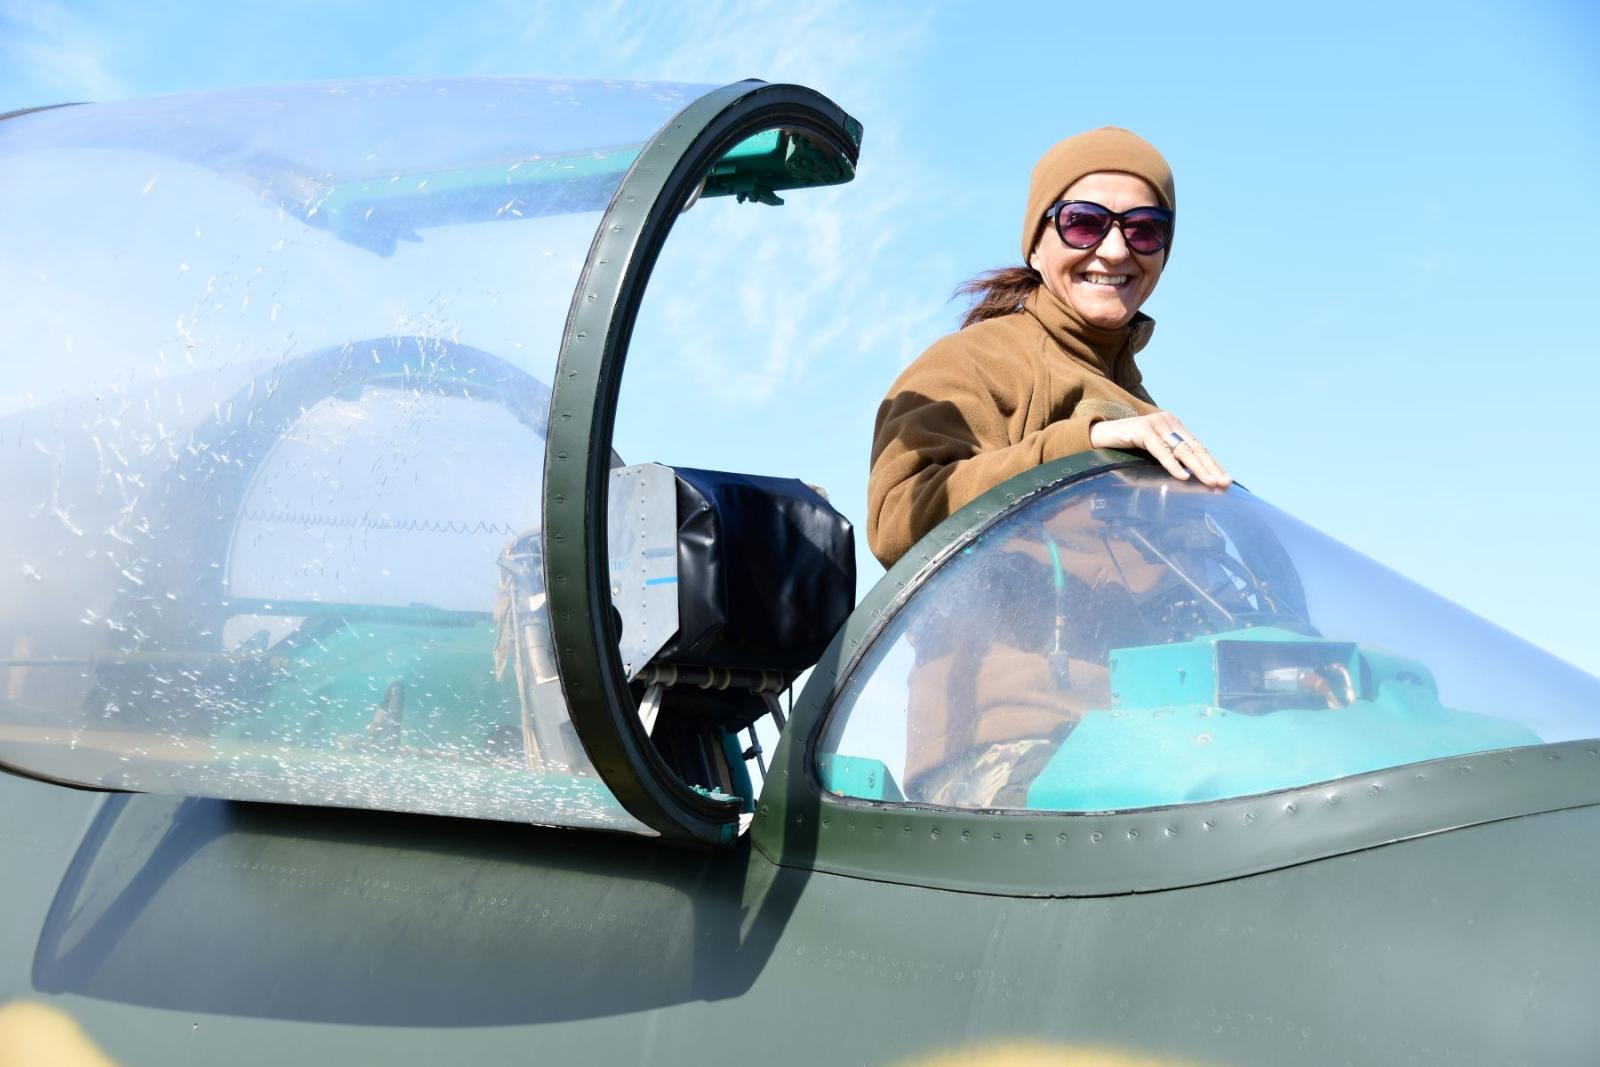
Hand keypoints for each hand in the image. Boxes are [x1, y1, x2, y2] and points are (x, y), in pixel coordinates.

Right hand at [1089, 412, 1231, 487]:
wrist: (1099, 434)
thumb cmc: (1126, 446)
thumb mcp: (1152, 450)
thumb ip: (1169, 456)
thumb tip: (1189, 477)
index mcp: (1175, 426)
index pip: (1199, 447)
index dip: (1213, 464)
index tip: (1227, 481)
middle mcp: (1169, 422)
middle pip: (1194, 448)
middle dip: (1211, 467)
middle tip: (1224, 484)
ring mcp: (1156, 424)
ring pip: (1182, 450)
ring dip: (1198, 468)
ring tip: (1210, 482)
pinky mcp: (1142, 429)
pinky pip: (1161, 451)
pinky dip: (1173, 465)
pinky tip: (1183, 476)